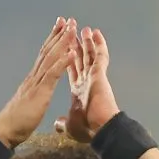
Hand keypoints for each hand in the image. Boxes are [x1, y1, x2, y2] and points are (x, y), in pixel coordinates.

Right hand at [0, 17, 77, 147]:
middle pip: (47, 51)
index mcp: (33, 81)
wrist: (5, 131)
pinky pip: (53, 74)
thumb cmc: (16, 123)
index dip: (52, 42)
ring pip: (51, 58)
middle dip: (58, 35)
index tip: (60, 29)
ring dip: (63, 42)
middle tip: (68, 20)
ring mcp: (36, 83)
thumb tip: (34, 97)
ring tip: (72, 29)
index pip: (44, 57)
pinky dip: (63, 62)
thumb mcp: (29, 107)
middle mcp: (34, 77)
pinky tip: (72, 52)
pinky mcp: (40, 93)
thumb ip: (33, 98)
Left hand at [54, 26, 120, 142]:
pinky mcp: (100, 75)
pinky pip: (100, 56)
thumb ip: (64, 123)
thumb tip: (58, 124)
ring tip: (84, 28)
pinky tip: (96, 33)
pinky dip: (98, 44)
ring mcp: (94, 77)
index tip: (64, 48)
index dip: (66, 58)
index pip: (70, 69)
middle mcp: (86, 81)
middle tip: (72, 30)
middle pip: (79, 58)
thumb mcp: (71, 126)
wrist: (100, 130)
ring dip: (86, 41)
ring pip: (89, 54)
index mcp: (78, 90)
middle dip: (75, 45)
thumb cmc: (87, 129)